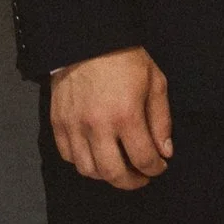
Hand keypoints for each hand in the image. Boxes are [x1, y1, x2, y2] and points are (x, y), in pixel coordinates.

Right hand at [48, 46, 173, 190]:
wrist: (88, 41)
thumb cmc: (126, 59)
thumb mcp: (155, 83)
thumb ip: (161, 120)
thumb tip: (165, 151)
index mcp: (126, 115)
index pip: (143, 158)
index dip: (155, 169)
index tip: (160, 167)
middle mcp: (98, 126)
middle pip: (113, 173)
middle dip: (131, 182)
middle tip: (141, 178)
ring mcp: (74, 127)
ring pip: (88, 170)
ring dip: (106, 176)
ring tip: (120, 168)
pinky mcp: (57, 124)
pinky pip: (68, 156)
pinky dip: (83, 163)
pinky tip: (97, 156)